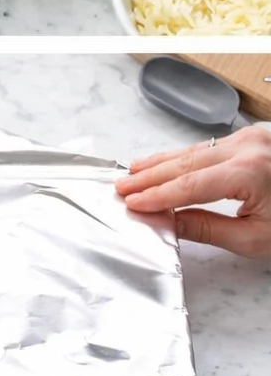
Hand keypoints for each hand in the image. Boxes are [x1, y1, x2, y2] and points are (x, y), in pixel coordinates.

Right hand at [117, 124, 270, 257]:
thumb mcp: (254, 238)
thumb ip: (205, 228)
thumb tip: (165, 222)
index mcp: (251, 172)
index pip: (190, 185)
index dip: (156, 196)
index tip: (131, 203)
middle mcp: (250, 146)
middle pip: (187, 162)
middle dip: (151, 176)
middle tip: (120, 187)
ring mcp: (253, 138)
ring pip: (195, 150)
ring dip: (162, 164)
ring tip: (132, 173)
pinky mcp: (254, 138)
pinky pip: (209, 147)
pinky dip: (183, 157)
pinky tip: (162, 163)